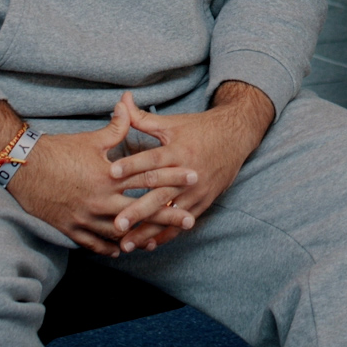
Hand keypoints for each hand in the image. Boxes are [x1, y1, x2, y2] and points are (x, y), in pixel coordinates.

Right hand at [0, 98, 190, 256]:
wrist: (23, 168)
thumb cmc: (59, 150)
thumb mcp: (90, 139)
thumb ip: (116, 127)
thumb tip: (129, 105)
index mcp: (107, 176)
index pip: (148, 176)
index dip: (172, 176)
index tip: (194, 177)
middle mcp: (100, 200)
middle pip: (141, 210)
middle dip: (167, 214)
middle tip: (190, 217)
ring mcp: (85, 217)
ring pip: (120, 232)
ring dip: (141, 237)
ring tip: (159, 240)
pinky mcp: (71, 229)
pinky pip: (94, 244)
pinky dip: (109, 247)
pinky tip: (122, 249)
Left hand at [107, 81, 273, 252]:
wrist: (235, 138)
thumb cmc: (199, 129)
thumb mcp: (172, 123)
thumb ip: (142, 118)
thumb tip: (120, 101)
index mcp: (179, 151)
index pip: (152, 159)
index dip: (131, 165)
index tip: (110, 173)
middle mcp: (188, 174)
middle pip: (159, 194)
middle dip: (137, 211)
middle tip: (116, 224)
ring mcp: (196, 192)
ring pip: (168, 215)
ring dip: (147, 231)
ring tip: (126, 244)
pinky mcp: (202, 203)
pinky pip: (181, 223)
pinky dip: (166, 235)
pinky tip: (148, 245)